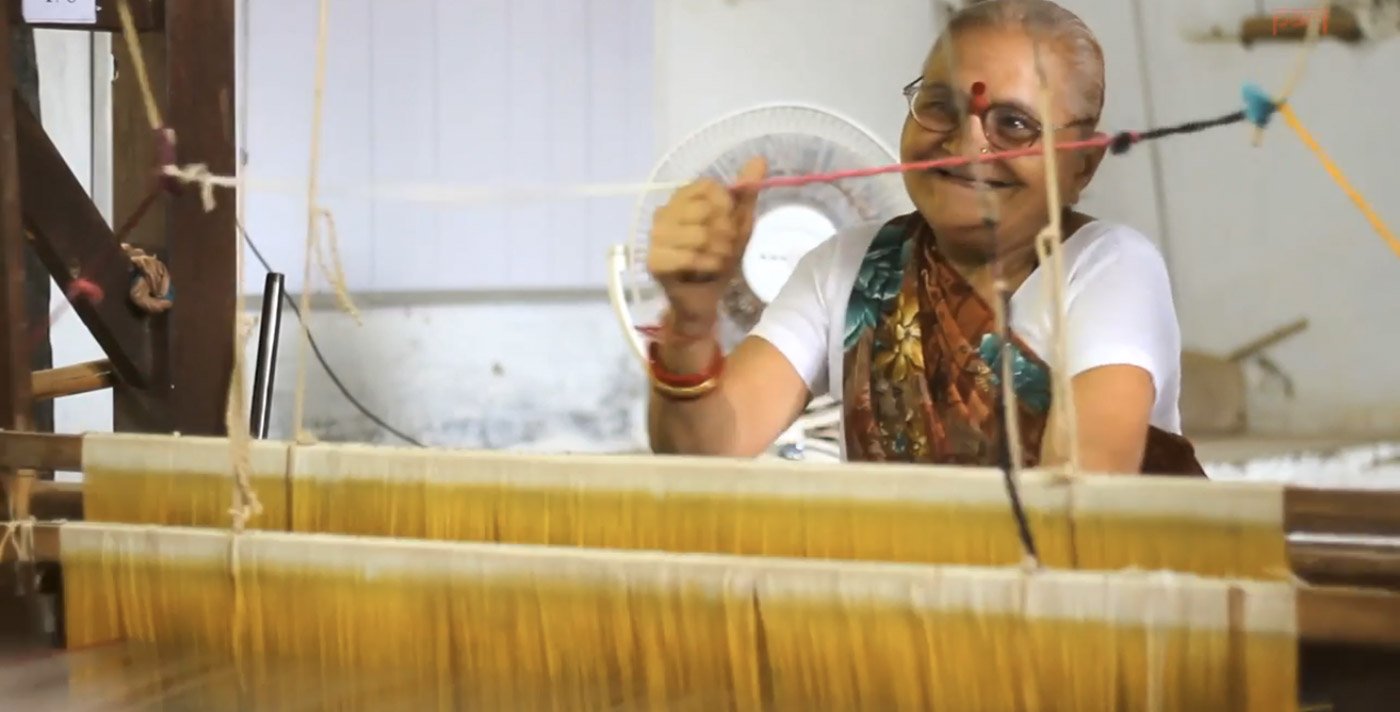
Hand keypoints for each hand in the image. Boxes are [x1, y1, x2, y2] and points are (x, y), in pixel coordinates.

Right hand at [647, 157, 766, 328]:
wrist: (705, 297)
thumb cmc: (719, 257)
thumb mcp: (739, 223)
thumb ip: (746, 192)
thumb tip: (760, 159)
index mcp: (682, 198)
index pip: (709, 187)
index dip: (727, 206)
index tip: (729, 223)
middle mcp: (664, 212)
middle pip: (706, 211)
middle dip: (725, 234)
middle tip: (722, 248)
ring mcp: (655, 237)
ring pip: (700, 235)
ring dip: (718, 253)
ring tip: (716, 261)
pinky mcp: (654, 260)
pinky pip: (690, 257)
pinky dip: (706, 266)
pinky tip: (705, 271)